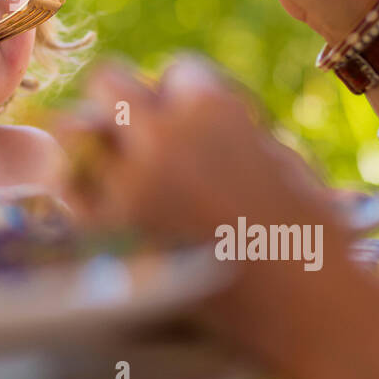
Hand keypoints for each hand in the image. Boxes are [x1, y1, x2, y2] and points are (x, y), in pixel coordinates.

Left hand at [52, 54, 346, 244]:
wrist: (307, 309)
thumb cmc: (309, 233)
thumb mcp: (280, 154)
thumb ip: (227, 123)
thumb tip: (180, 109)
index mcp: (213, 106)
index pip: (174, 69)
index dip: (183, 96)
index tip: (189, 122)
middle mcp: (163, 135)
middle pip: (108, 81)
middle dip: (124, 102)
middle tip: (136, 132)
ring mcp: (129, 184)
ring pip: (75, 131)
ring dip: (93, 140)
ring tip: (111, 163)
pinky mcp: (107, 234)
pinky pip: (69, 190)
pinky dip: (82, 190)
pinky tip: (104, 203)